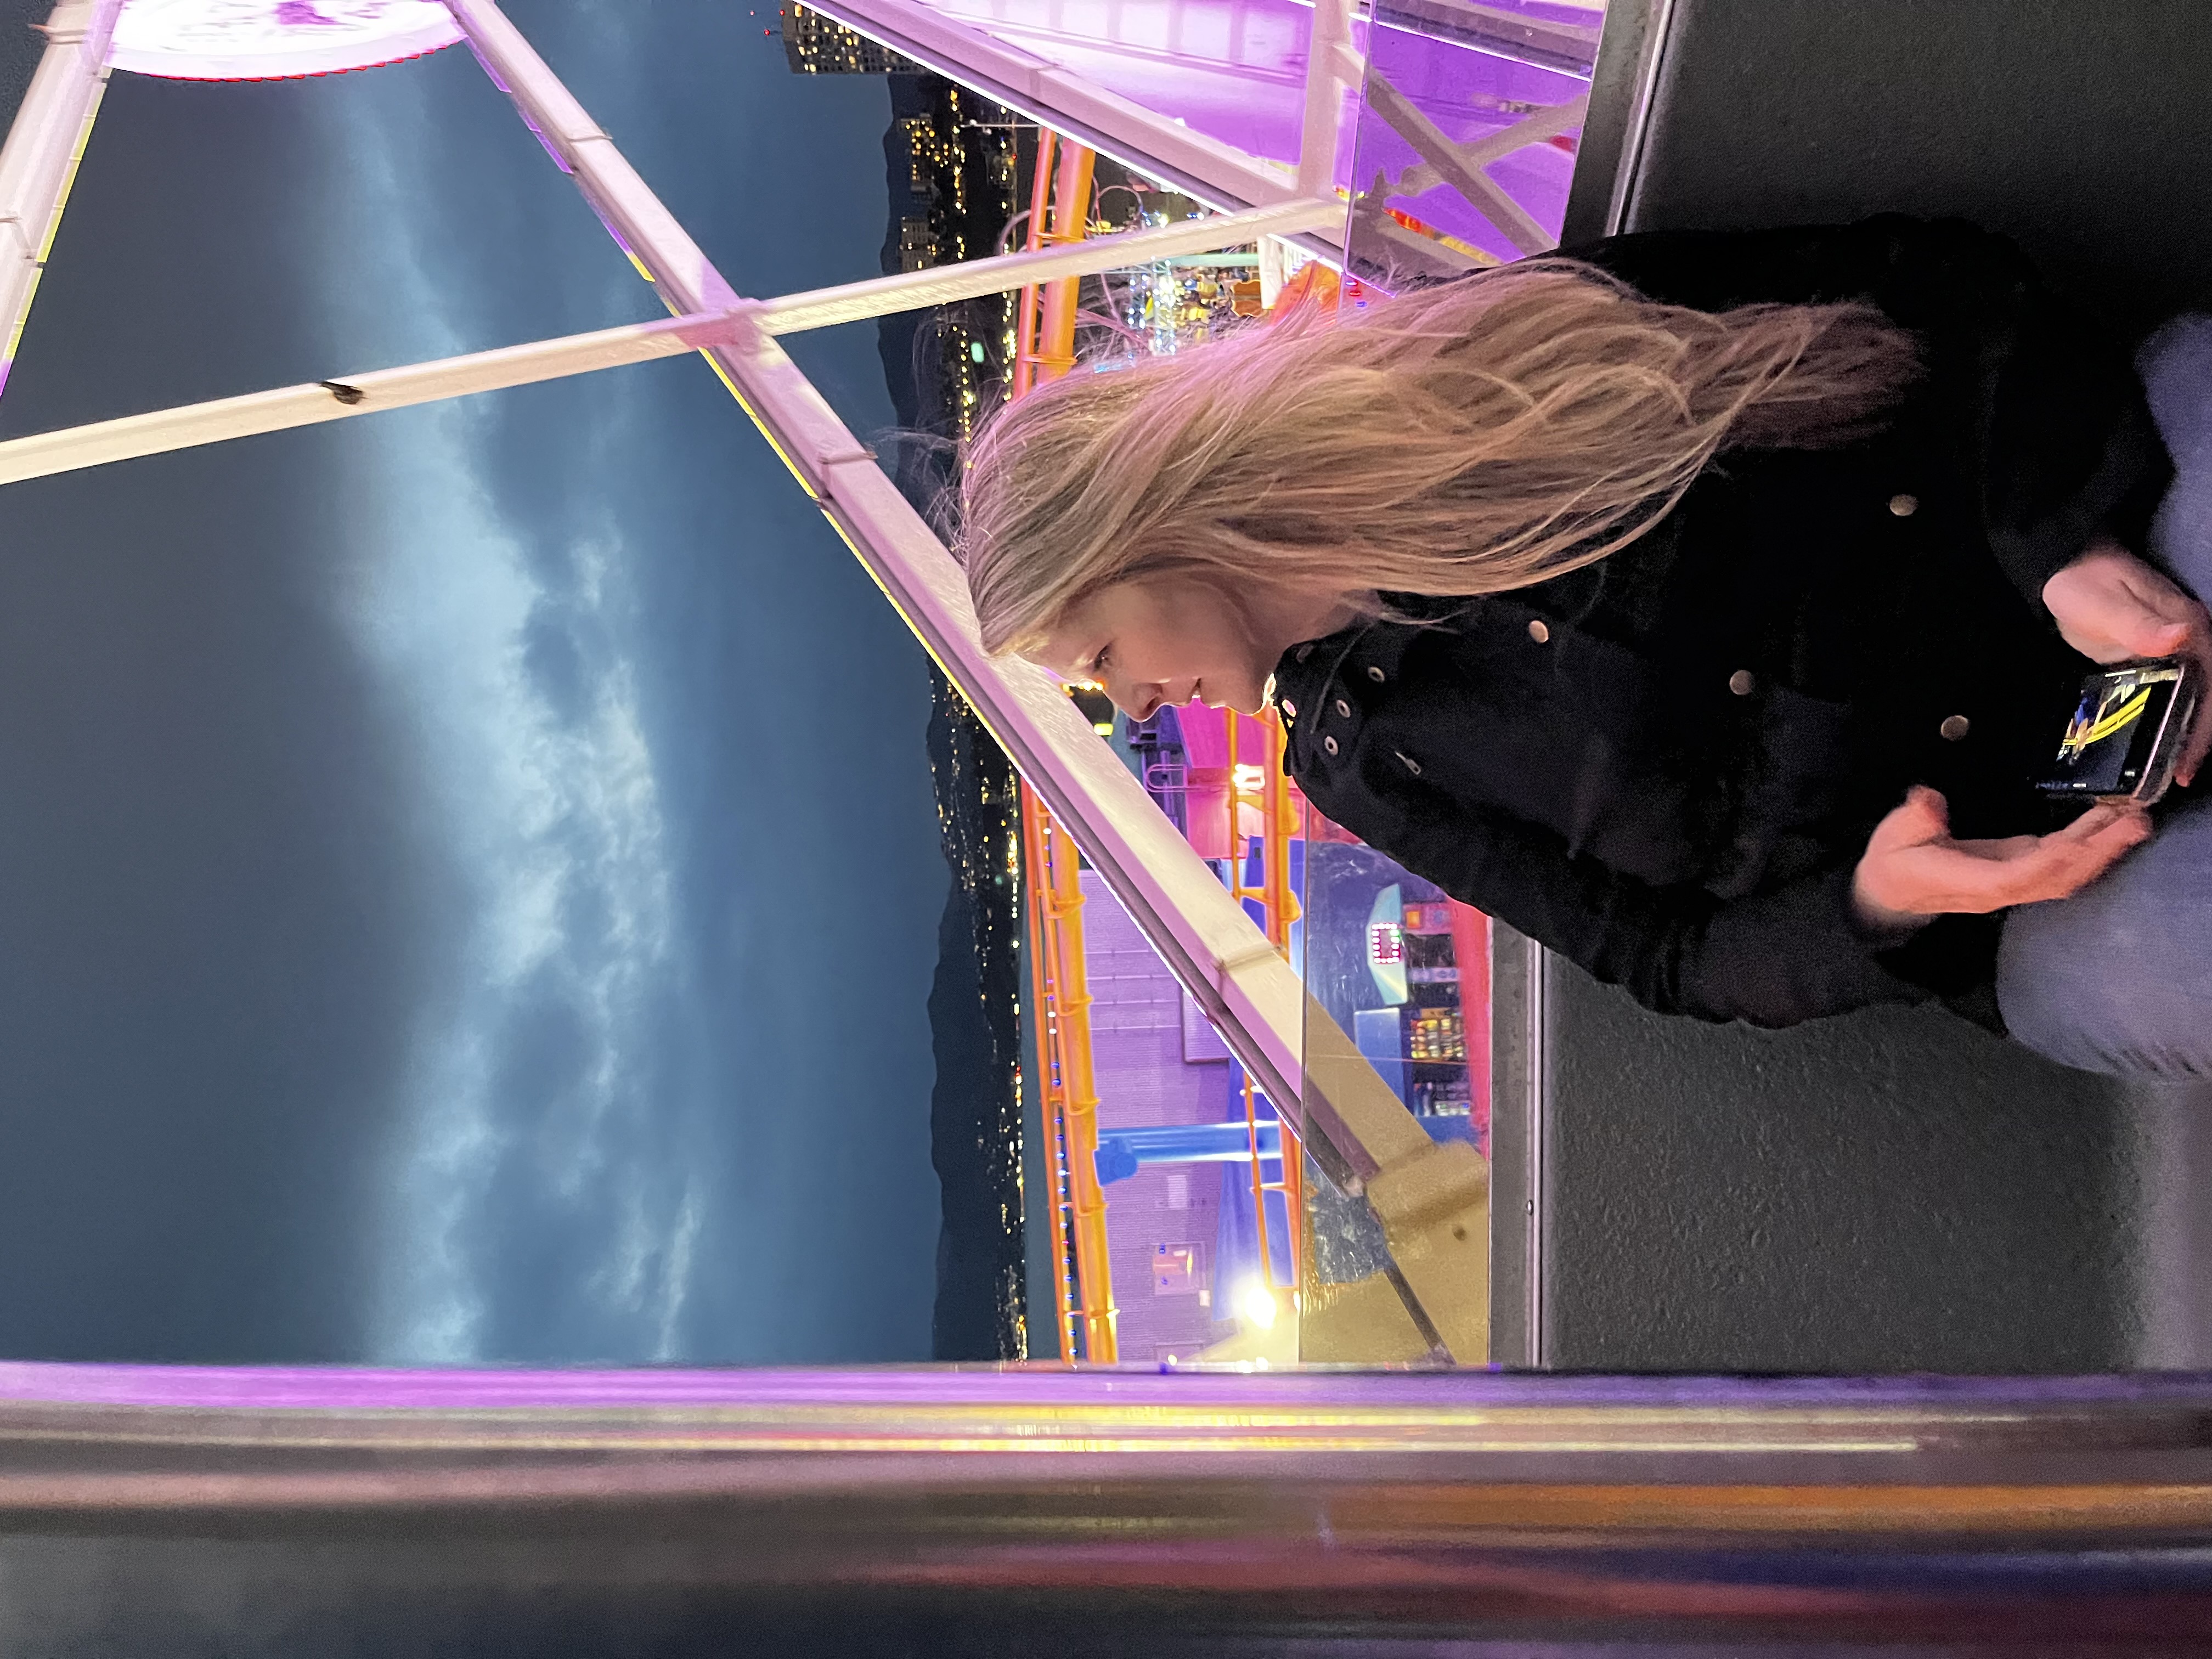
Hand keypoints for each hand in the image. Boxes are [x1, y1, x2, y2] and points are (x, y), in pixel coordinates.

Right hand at [1851, 786, 2151, 931]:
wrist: (1888, 895)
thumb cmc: (1892, 864)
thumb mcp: (1892, 836)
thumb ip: (1913, 819)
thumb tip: (1927, 801)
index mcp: (1969, 882)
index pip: (2016, 876)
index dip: (2047, 861)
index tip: (2078, 841)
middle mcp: (1999, 888)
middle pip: (2056, 877)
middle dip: (2096, 852)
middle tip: (2131, 822)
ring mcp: (2012, 883)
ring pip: (2065, 874)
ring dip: (2101, 849)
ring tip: (2132, 820)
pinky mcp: (2018, 871)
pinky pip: (2061, 865)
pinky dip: (2088, 847)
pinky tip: (2107, 825)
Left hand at [2043, 542, 2211, 785]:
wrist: (2069, 566)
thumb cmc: (2084, 582)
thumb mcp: (2104, 602)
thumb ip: (2138, 623)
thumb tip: (2182, 635)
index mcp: (2189, 628)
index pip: (2211, 685)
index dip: (2204, 726)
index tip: (2188, 762)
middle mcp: (2190, 640)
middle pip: (2207, 697)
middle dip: (2197, 739)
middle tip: (2177, 777)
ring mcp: (2176, 649)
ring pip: (2192, 698)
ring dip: (2185, 733)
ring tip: (2169, 772)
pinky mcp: (2156, 657)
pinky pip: (2172, 692)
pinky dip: (2168, 718)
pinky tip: (2155, 744)